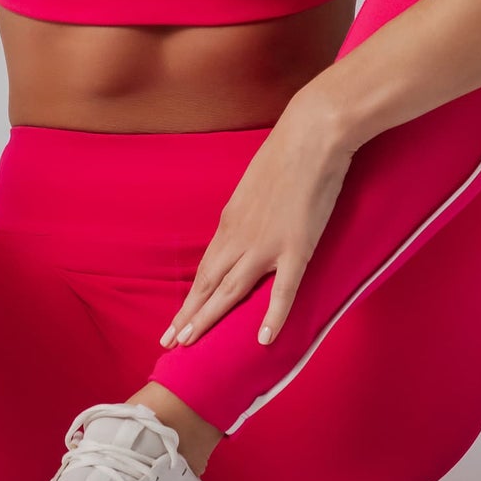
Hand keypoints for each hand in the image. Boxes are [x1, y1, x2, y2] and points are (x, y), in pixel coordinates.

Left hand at [159, 100, 354, 350]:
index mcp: (230, 222)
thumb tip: (243, 230)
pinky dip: (272, 316)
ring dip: (209, 319)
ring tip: (192, 344)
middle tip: (169, 344)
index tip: (175, 322)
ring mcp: (267, 244)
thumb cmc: (286, 154)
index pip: (205, 270)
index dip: (190, 298)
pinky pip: (283, 289)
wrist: (311, 136)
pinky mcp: (297, 246)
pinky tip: (264, 339)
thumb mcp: (253, 187)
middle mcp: (240, 237)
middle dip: (188, 316)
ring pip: (232, 290)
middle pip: (208, 284)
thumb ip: (246, 214)